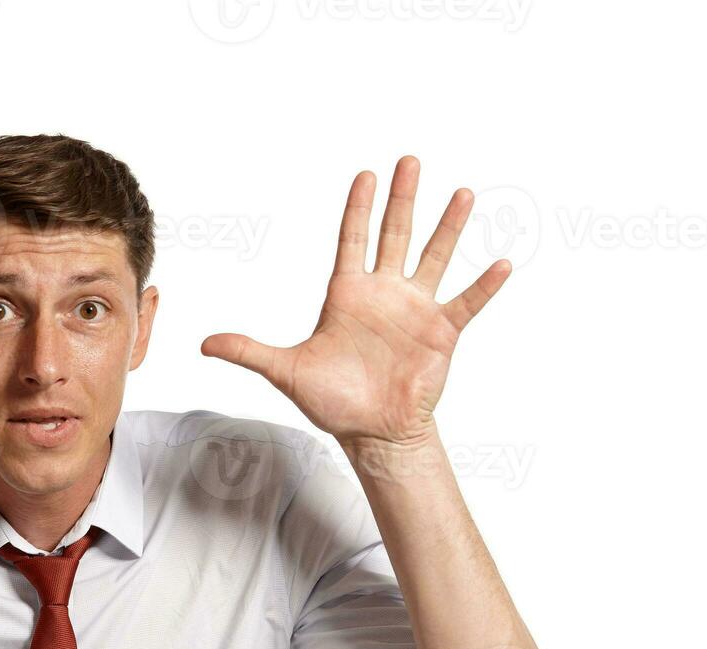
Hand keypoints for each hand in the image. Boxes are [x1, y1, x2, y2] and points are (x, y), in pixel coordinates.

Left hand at [201, 156, 509, 450]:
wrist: (372, 431)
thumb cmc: (333, 401)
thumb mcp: (285, 371)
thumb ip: (249, 351)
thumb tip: (204, 344)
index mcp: (348, 295)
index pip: (353, 240)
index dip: (359, 208)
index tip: (366, 174)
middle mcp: (385, 294)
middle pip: (395, 235)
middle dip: (403, 199)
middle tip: (411, 160)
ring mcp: (416, 310)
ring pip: (434, 258)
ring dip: (448, 227)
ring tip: (462, 193)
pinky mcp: (441, 333)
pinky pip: (466, 303)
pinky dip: (484, 285)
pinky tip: (502, 262)